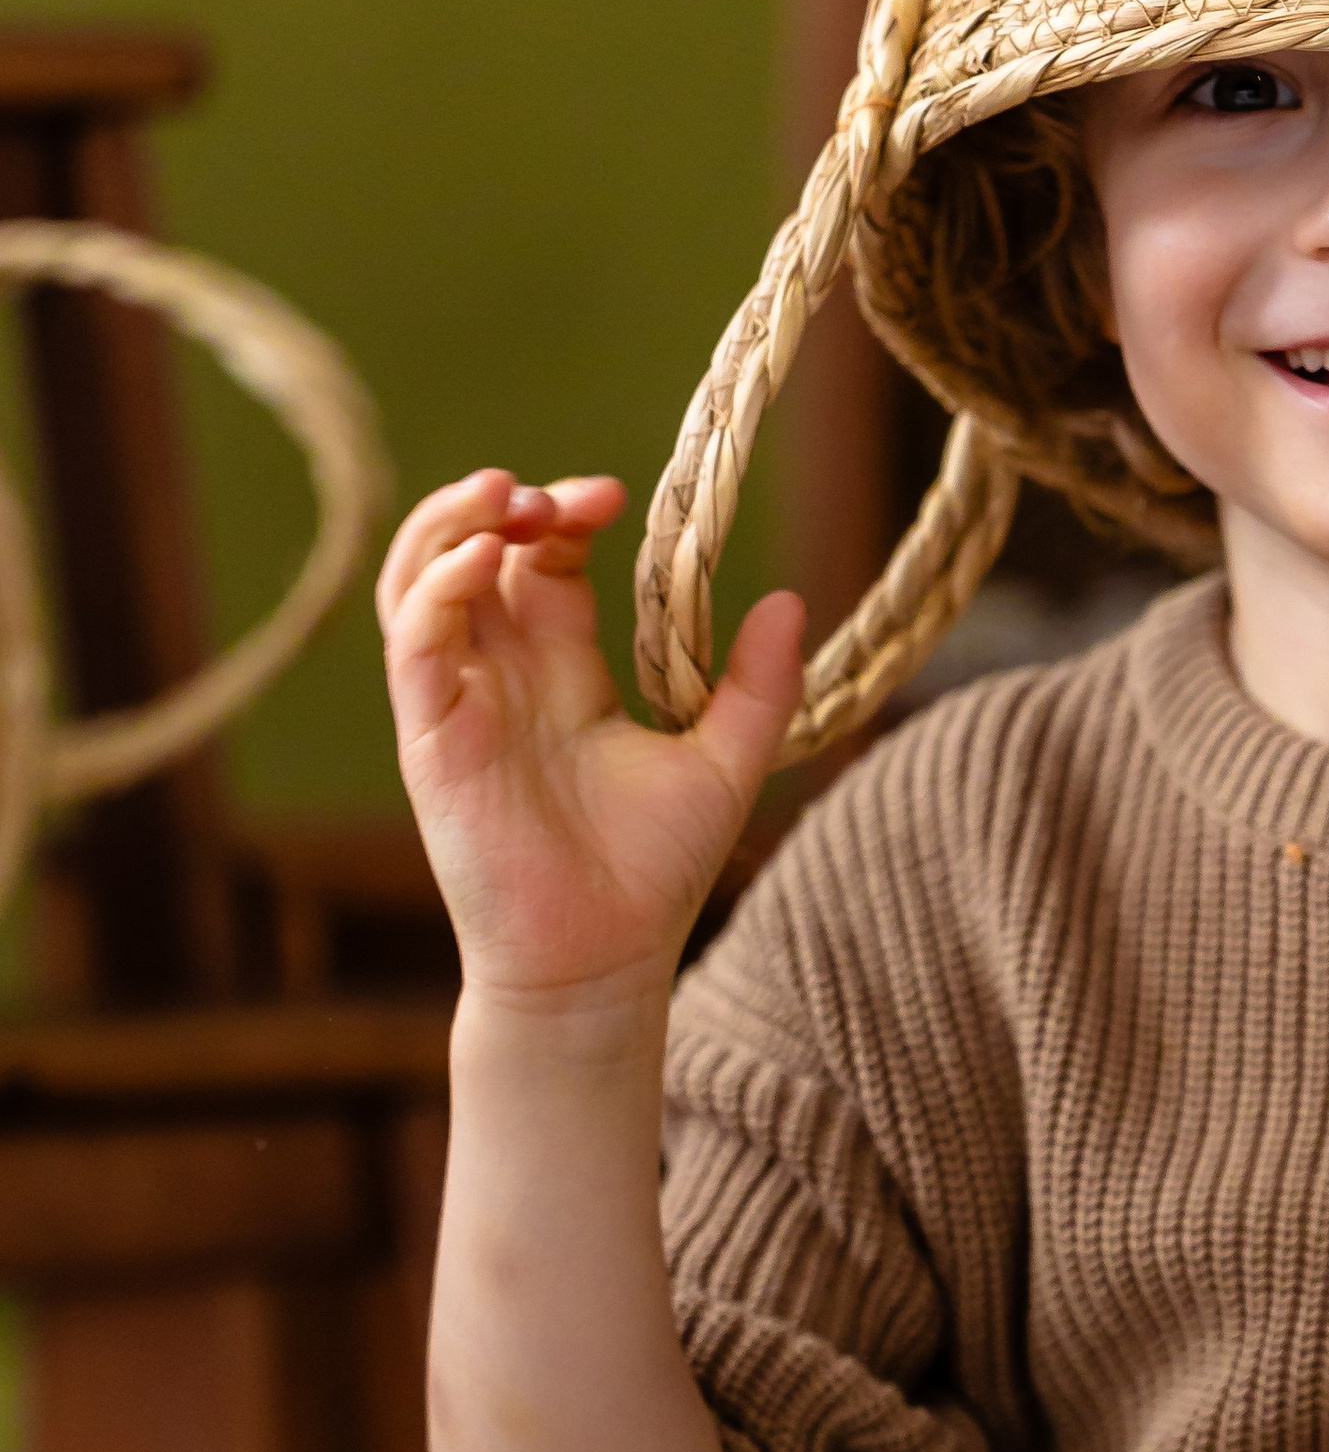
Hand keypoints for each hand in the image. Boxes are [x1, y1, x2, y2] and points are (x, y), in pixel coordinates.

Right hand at [379, 467, 805, 1009]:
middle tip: (556, 491)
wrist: (601, 960)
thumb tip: (791, 601)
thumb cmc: (653, 873)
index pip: (549, 564)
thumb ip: (760, 687)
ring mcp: (461, 700)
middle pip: (477, 552)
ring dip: (450, 523)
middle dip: (508, 502)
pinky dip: (437, 586)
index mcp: (565, 672)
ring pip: (422, 579)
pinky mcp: (431, 734)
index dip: (570, 516)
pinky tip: (484, 558)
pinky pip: (413, 641)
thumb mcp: (727, 763)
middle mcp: (505, 675)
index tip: (621, 495)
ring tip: (503, 493)